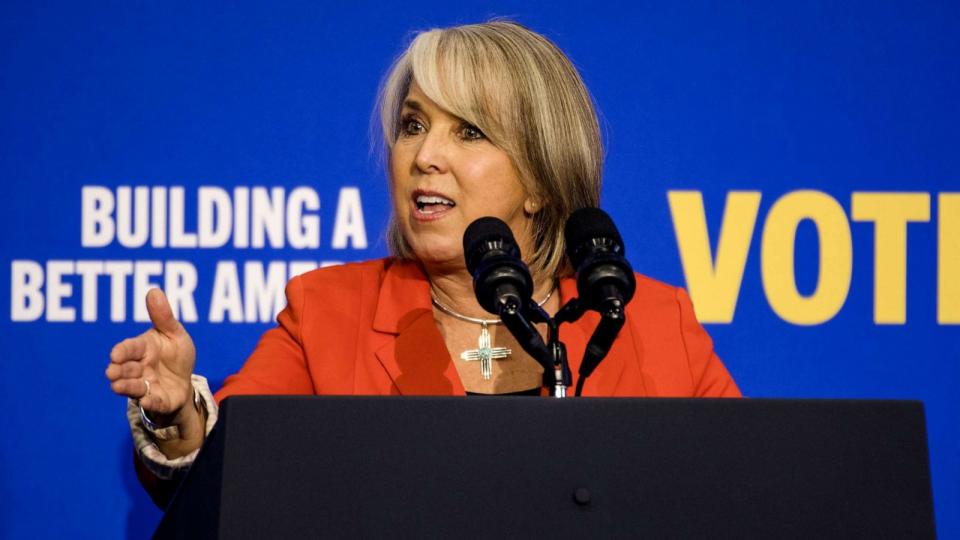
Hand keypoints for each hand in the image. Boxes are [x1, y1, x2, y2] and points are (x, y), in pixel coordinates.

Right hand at [106, 288, 195, 423]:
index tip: (115, 354)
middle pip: (127, 369)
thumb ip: (163, 317)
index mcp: (143, 348)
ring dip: (126, 386)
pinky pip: (154, 402)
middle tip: (112, 372)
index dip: (122, 351)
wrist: (185, 381)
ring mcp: (147, 385)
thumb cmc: (175, 354)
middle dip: (119, 370)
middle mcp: (140, 368)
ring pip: (133, 386)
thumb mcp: (174, 334)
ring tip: (117, 386)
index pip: (129, 348)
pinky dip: (151, 402)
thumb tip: (154, 290)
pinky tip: (148, 400)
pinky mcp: (158, 400)